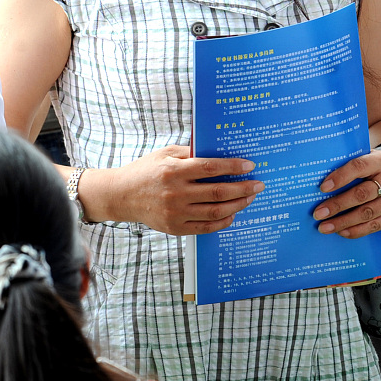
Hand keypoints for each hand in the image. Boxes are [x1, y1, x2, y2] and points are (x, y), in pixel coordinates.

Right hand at [100, 145, 262, 234]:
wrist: (121, 195)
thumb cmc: (145, 171)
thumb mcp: (164, 154)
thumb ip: (190, 153)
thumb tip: (219, 152)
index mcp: (173, 170)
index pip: (211, 168)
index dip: (233, 167)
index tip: (250, 166)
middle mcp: (175, 193)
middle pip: (219, 192)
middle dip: (243, 188)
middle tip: (258, 184)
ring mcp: (175, 212)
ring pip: (216, 211)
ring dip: (238, 204)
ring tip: (248, 198)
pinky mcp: (175, 227)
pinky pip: (206, 227)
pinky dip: (223, 221)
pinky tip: (232, 213)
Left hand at [312, 149, 380, 237]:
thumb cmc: (373, 167)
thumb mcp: (363, 158)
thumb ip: (346, 167)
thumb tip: (319, 184)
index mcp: (380, 161)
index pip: (359, 167)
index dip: (340, 177)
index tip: (322, 188)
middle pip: (362, 194)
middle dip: (337, 205)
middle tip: (318, 213)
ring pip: (368, 213)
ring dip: (343, 222)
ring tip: (325, 226)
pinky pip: (376, 226)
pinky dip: (357, 230)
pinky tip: (342, 231)